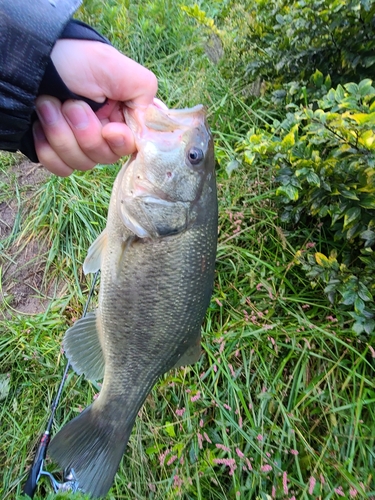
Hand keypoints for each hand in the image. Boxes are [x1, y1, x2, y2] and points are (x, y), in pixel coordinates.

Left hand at [33, 40, 157, 175]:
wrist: (32, 58)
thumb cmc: (75, 59)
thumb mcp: (118, 68)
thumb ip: (144, 95)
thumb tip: (149, 131)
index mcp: (123, 117)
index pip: (133, 147)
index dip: (120, 143)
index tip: (110, 129)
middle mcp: (104, 133)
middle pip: (106, 158)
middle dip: (86, 133)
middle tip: (71, 105)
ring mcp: (80, 144)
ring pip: (82, 164)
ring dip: (62, 134)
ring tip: (49, 105)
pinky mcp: (58, 151)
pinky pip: (60, 168)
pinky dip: (48, 147)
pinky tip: (40, 125)